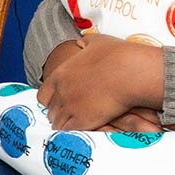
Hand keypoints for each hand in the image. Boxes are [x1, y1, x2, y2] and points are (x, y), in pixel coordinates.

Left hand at [37, 35, 164, 130]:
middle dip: (60, 113)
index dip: (52, 99)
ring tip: (80, 123)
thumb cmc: (117, 55)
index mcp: (61, 74)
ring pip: (57, 124)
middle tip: (73, 113)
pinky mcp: (83, 121)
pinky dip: (74, 132)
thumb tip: (80, 43)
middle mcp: (62, 92)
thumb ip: (84, 43)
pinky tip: (85, 129)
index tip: (63, 100)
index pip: (43, 95)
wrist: (131, 72)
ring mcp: (71, 108)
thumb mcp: (98, 42)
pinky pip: (69, 132)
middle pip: (50, 111)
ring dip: (67, 124)